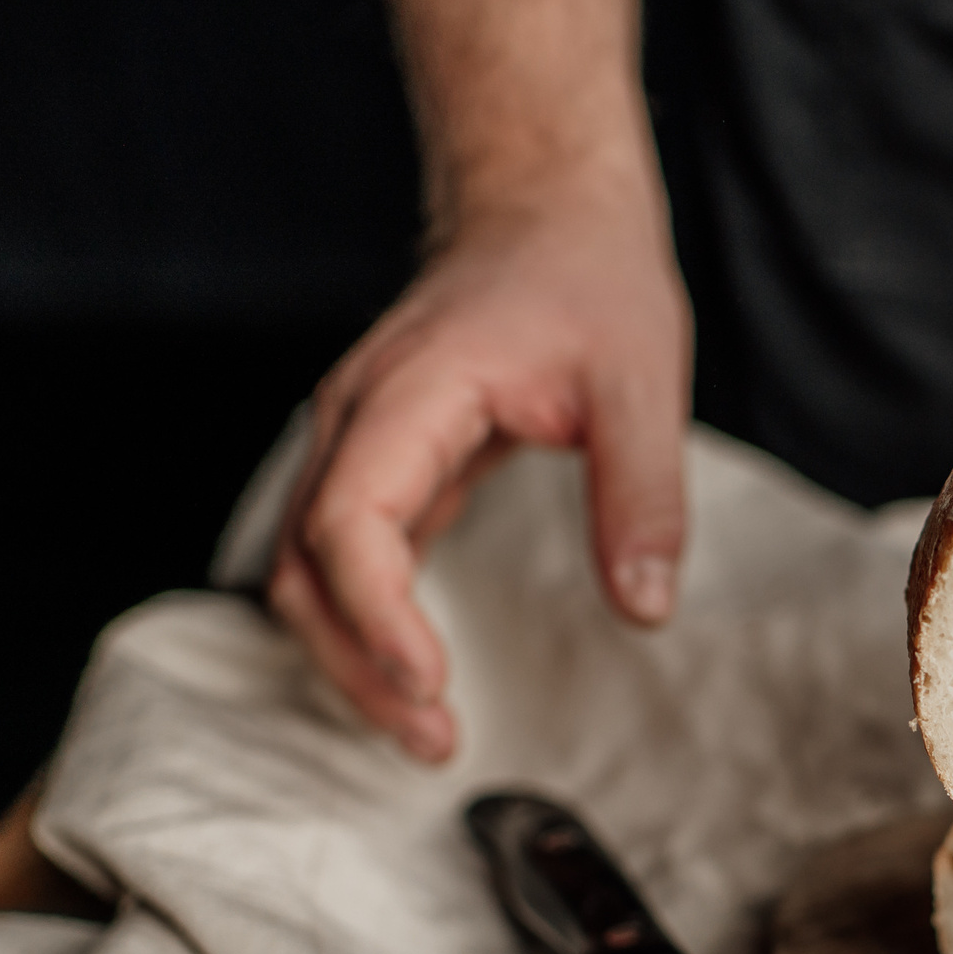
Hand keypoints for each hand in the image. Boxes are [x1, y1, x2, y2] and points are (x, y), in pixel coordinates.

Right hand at [269, 171, 691, 762]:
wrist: (545, 212)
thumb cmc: (587, 280)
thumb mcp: (643, 380)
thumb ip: (643, 493)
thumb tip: (645, 606)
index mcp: (410, 392)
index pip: (351, 519)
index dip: (377, 614)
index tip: (428, 683)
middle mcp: (358, 420)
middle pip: (307, 564)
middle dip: (356, 663)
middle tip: (435, 740)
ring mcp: (360, 444)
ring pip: (309, 570)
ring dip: (352, 657)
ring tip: (426, 730)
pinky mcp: (383, 466)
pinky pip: (345, 559)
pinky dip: (367, 625)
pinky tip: (416, 676)